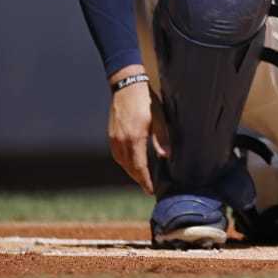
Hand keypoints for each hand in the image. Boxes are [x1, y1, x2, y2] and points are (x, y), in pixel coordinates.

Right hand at [107, 71, 162, 193]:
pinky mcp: (111, 135)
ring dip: (132, 172)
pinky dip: (126, 163)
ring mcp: (114, 139)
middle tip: (149, 188)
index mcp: (134, 139)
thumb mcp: (159, 118)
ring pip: (123, 163)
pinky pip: (118, 155)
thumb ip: (162, 138)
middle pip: (130, 168)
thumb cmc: (146, 100)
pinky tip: (133, 164)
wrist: (127, 86)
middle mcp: (121, 142)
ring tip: (143, 179)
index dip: (146, 181)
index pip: (140, 167)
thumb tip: (166, 156)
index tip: (151, 190)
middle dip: (140, 179)